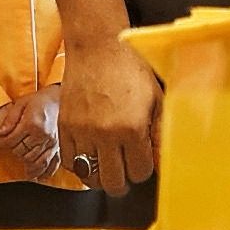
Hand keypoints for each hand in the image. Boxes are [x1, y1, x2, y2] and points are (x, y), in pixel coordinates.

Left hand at [0, 92, 60, 179]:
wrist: (60, 99)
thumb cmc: (41, 100)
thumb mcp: (21, 103)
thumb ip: (10, 119)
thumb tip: (0, 132)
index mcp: (32, 124)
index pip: (11, 140)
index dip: (3, 142)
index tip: (1, 141)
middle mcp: (42, 135)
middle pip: (21, 152)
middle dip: (14, 150)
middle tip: (11, 146)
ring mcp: (52, 143)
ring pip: (34, 160)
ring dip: (25, 162)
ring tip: (21, 163)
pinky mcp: (58, 147)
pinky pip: (51, 164)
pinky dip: (44, 172)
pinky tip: (39, 177)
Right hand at [56, 33, 160, 197]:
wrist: (98, 47)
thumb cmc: (129, 69)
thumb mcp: (156, 99)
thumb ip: (161, 133)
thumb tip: (164, 160)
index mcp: (132, 128)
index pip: (139, 172)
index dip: (143, 170)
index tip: (142, 162)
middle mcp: (105, 134)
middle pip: (113, 181)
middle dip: (122, 181)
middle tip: (125, 172)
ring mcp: (82, 131)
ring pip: (89, 176)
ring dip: (100, 175)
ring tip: (107, 166)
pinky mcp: (65, 126)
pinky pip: (69, 161)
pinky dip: (80, 164)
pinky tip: (90, 155)